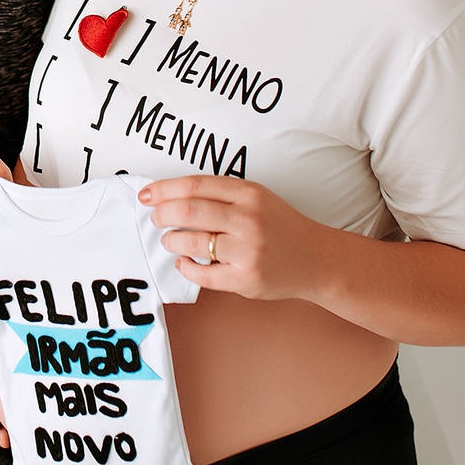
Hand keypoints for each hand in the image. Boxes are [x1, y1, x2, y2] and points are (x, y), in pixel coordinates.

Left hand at [139, 174, 329, 303]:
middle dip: (162, 214)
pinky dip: (186, 266)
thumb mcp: (256, 198)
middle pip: (189, 211)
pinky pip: (202, 274)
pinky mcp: (246, 279)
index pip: (195, 185)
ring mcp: (248, 251)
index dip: (164, 189)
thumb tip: (171, 197)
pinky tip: (185, 261)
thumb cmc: (279, 226)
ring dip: (172, 240)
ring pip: (192, 242)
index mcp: (249, 194)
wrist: (317, 259)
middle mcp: (248, 220)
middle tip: (156, 218)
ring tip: (171, 240)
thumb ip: (220, 195)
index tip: (147, 195)